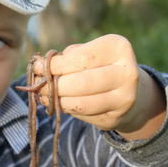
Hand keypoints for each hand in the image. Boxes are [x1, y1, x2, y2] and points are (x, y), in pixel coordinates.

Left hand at [32, 34, 165, 140]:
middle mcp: (127, 73)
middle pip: (81, 83)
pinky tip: (55, 103)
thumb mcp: (89, 53)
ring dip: (56, 100)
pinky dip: (65, 109)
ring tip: (43, 95)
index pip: (81, 58)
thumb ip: (66, 58)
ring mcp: (124, 98)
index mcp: (119, 48)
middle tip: (37, 85)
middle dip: (53, 85)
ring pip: (81, 103)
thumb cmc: (100, 65)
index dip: (55, 65)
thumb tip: (38, 67)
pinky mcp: (116, 118)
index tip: (37, 66)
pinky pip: (83, 115)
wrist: (130, 91)